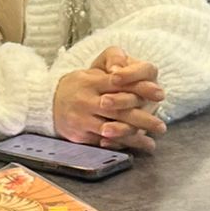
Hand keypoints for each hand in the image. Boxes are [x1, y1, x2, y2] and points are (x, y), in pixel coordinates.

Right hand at [52, 47, 166, 150]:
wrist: (47, 103)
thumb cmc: (78, 86)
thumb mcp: (91, 70)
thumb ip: (110, 65)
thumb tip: (122, 71)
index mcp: (90, 81)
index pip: (119, 83)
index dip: (140, 88)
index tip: (159, 94)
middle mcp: (86, 100)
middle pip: (118, 108)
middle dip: (142, 117)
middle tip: (161, 124)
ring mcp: (82, 119)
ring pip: (113, 128)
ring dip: (136, 135)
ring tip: (154, 138)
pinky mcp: (80, 135)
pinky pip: (104, 142)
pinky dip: (123, 144)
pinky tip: (139, 145)